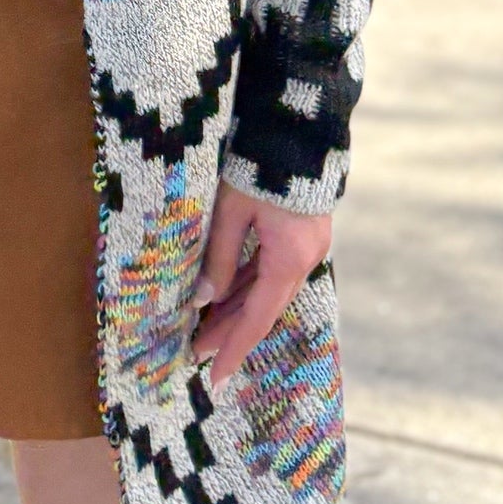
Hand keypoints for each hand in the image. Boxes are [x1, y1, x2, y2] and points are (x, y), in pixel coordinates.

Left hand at [192, 184, 331, 391]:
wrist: (297, 128)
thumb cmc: (259, 165)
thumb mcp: (232, 211)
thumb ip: (218, 257)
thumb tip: (201, 300)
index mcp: (289, 260)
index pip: (258, 319)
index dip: (235, 348)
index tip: (215, 376)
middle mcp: (303, 261)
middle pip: (262, 308)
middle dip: (229, 331)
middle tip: (196, 351)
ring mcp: (306, 249)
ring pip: (266, 291)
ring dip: (237, 309)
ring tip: (203, 327)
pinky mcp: (301, 236)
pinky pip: (272, 271)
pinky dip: (248, 285)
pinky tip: (224, 294)